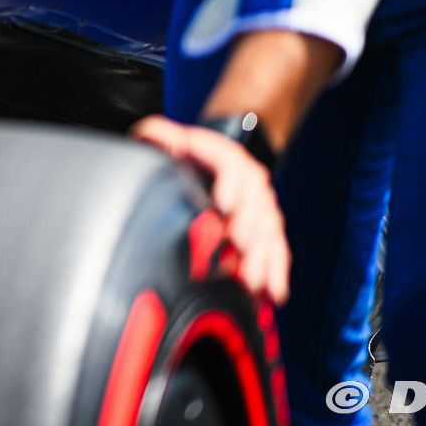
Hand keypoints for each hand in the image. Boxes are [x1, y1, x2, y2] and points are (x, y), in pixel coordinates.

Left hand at [130, 115, 290, 304]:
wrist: (219, 157)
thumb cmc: (191, 153)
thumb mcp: (170, 138)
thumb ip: (159, 135)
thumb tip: (148, 134)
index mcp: (226, 158)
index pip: (232, 166)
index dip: (231, 184)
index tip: (224, 204)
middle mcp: (250, 182)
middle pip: (256, 204)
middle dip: (249, 227)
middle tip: (240, 245)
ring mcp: (261, 207)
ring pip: (269, 232)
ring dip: (263, 257)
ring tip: (252, 280)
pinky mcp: (267, 230)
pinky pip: (277, 250)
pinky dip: (276, 271)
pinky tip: (273, 292)